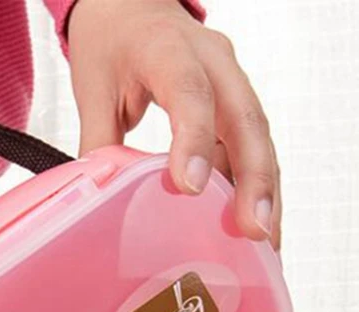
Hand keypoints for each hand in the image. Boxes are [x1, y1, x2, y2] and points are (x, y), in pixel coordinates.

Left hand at [67, 0, 281, 247]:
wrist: (132, 4)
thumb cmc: (112, 41)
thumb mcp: (92, 86)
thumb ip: (99, 141)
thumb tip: (99, 200)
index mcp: (167, 49)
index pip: (190, 93)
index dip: (195, 139)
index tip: (190, 186)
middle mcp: (213, 60)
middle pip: (245, 119)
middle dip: (255, 179)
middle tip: (256, 230)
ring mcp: (232, 79)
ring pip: (258, 136)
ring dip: (265, 190)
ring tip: (265, 241)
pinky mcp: (236, 102)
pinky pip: (251, 144)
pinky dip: (254, 184)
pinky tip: (254, 222)